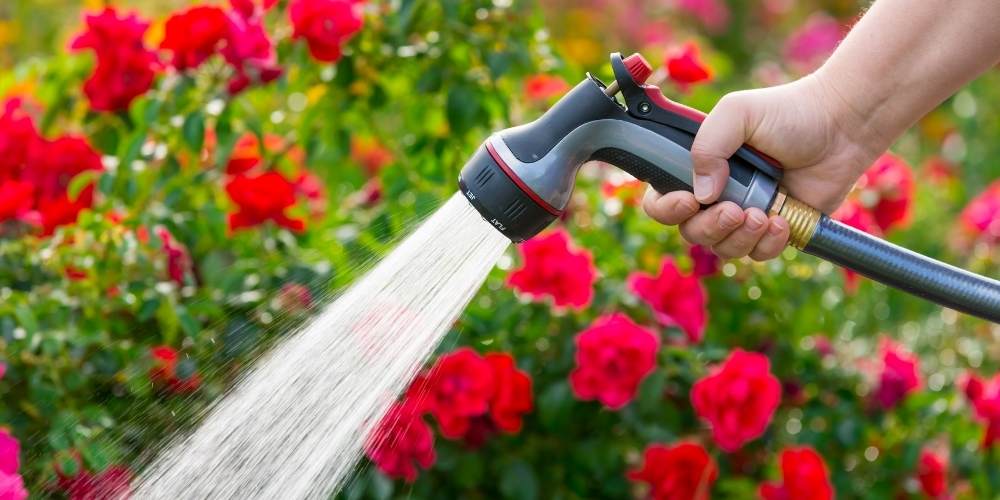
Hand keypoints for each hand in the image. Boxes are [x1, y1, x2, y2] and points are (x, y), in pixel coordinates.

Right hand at [642, 73, 886, 260]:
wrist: (843, 126)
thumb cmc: (789, 113)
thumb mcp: (737, 113)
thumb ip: (707, 145)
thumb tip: (702, 194)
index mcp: (699, 167)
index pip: (661, 200)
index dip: (667, 209)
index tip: (690, 201)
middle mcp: (717, 194)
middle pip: (691, 231)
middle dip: (710, 227)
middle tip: (735, 210)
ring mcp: (745, 214)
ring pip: (723, 248)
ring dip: (740, 238)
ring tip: (765, 215)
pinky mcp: (775, 229)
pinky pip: (757, 254)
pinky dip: (767, 244)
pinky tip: (782, 220)